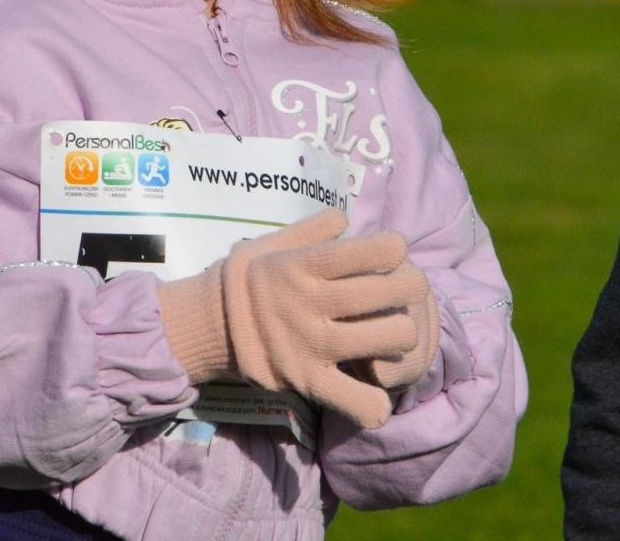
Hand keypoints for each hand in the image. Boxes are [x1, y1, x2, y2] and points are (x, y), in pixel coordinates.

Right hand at [155, 209, 424, 429]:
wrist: (207, 324)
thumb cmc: (245, 278)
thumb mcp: (270, 242)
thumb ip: (310, 229)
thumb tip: (345, 217)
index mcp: (303, 265)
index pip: (372, 251)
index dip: (393, 249)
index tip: (392, 252)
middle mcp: (311, 302)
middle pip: (388, 292)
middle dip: (412, 286)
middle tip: (407, 290)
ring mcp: (311, 344)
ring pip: (388, 339)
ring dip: (403, 333)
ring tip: (395, 332)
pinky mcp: (308, 380)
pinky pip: (355, 400)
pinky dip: (374, 402)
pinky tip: (376, 388)